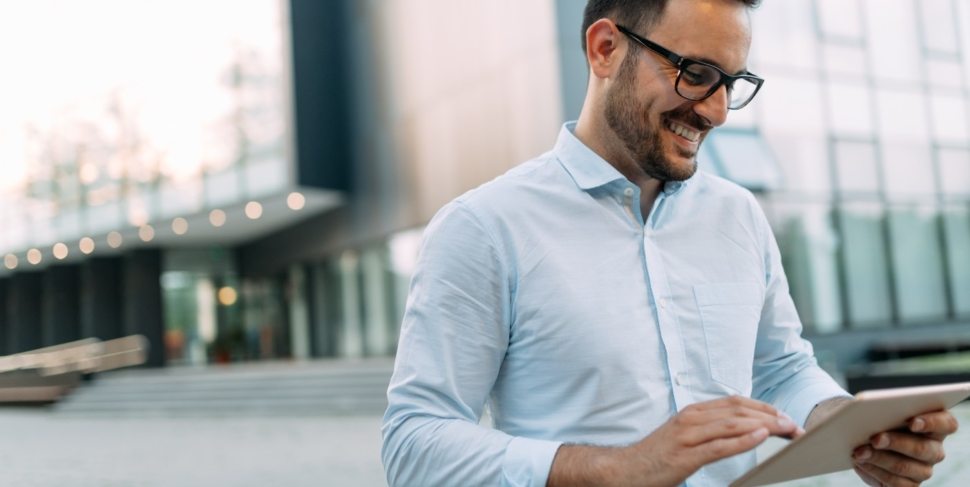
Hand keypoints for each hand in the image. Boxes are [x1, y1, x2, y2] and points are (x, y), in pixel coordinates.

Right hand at [549, 396, 802, 486]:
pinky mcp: (685, 455)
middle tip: (794, 425)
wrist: (624, 469)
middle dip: (770, 416)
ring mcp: (687, 435)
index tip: (785, 416)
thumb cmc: (656, 457)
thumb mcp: (685, 436)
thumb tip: (742, 429)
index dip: (764, 407)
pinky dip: (742, 440)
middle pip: (739, 410)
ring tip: (785, 429)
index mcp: (693, 412)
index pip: (736, 402)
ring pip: (733, 424)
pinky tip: (760, 437)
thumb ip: (710, 430)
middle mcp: (691, 418)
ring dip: (764, 426)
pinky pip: (719, 445)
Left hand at [852, 410, 958, 486]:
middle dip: (895, 442)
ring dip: (879, 459)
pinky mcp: (909, 484)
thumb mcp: (886, 412)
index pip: (946, 424)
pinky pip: (895, 482)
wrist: (867, 442)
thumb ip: (888, 409)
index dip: (932, 423)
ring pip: (904, 467)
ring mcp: (923, 469)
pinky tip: (861, 463)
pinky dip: (874, 471)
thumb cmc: (881, 420)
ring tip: (859, 452)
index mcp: (936, 426)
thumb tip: (870, 410)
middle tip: (875, 439)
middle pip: (922, 448)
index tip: (913, 422)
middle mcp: (934, 449)